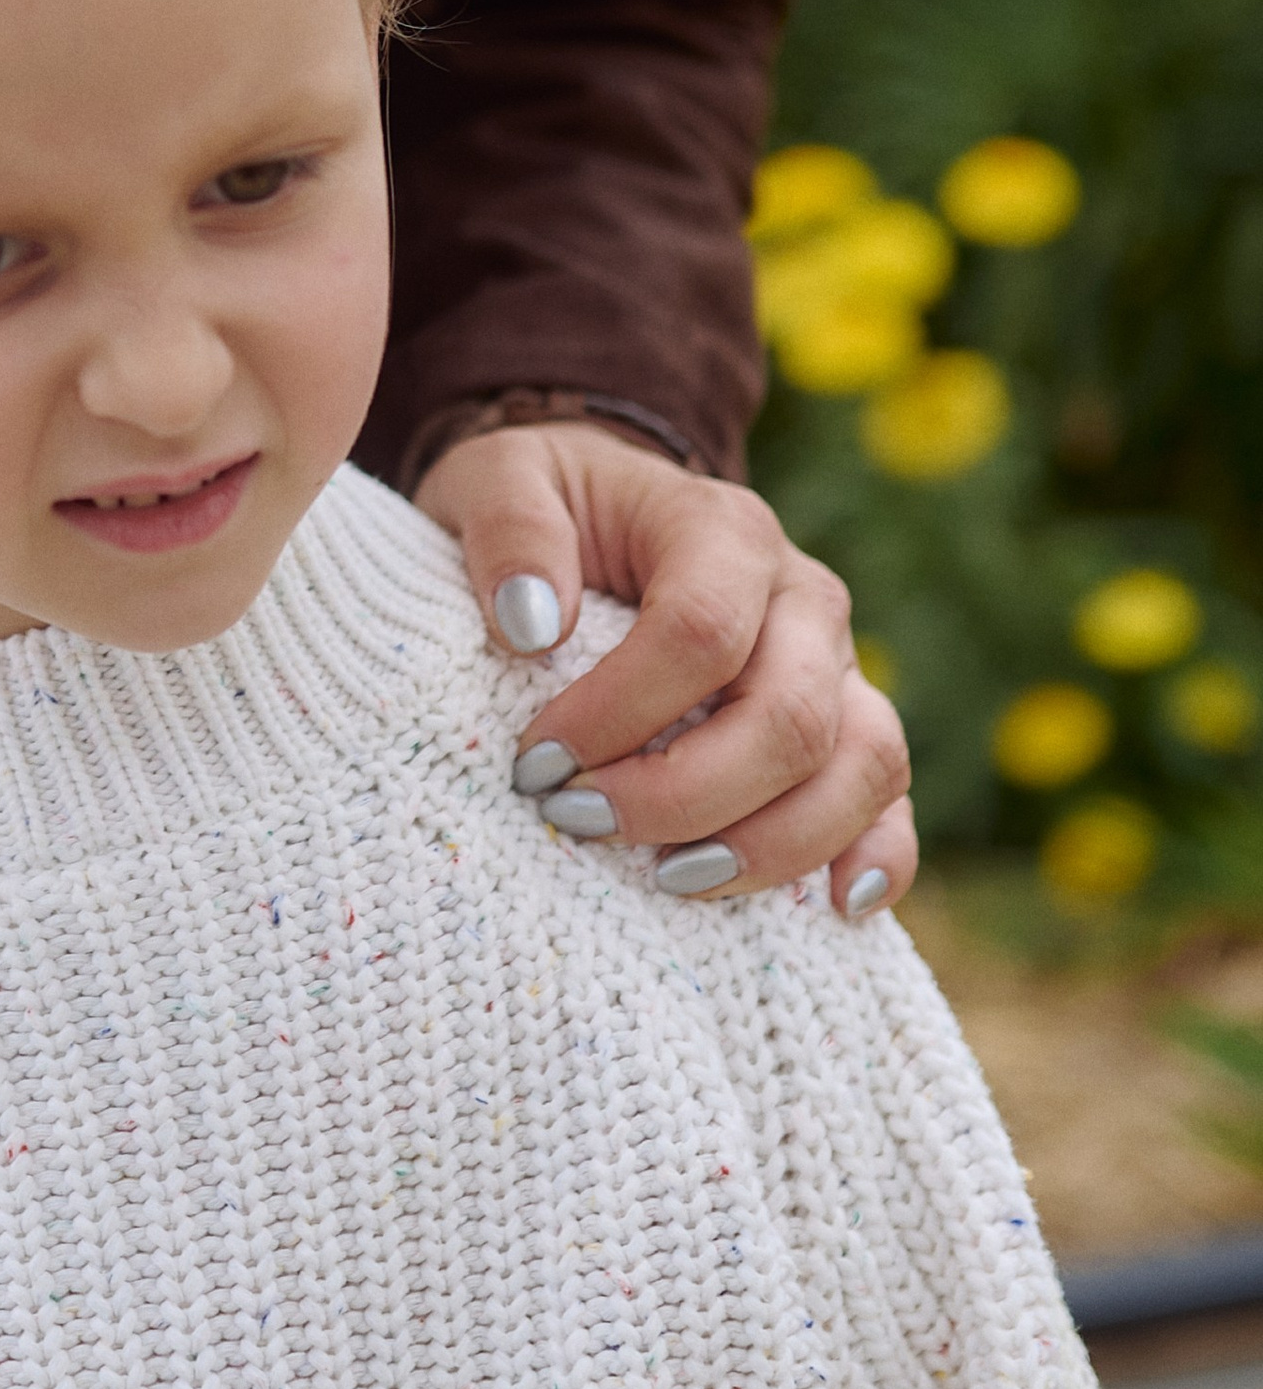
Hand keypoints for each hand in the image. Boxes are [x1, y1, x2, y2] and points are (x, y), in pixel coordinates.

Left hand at [415, 422, 913, 915]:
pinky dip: (876, 857)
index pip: (700, 632)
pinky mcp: (849, 725)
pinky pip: (889, 796)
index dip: (619, 714)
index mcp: (724, 530)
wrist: (603, 510)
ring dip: (767, 844)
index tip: (537, 764)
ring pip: (860, 766)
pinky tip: (831, 908)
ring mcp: (840, 666)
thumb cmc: (551, 503)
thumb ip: (507, 533)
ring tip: (667, 878)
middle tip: (578, 821)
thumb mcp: (499, 480)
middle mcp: (802, 597)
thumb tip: (529, 626)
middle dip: (682, 796)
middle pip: (788, 717)